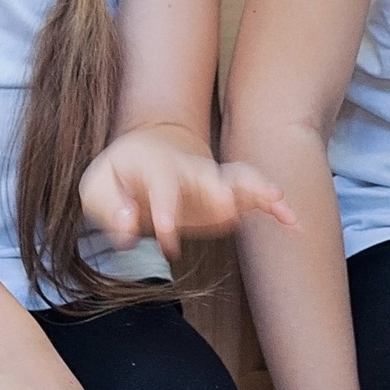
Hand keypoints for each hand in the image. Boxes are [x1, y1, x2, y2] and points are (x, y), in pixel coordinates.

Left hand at [80, 127, 296, 256]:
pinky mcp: (226, 193)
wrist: (151, 146)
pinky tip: (292, 222)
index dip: (166, 216)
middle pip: (208, 176)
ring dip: (258, 190)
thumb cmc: (120, 174)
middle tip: (230, 205)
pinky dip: (274, 205)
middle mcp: (189, 171)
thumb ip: (108, 207)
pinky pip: (253, 192)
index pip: (162, 191)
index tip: (169, 243)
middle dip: (219, 191)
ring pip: (239, 177)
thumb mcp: (97, 187)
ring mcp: (211, 180)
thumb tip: (127, 226)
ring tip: (282, 205)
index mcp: (156, 168)